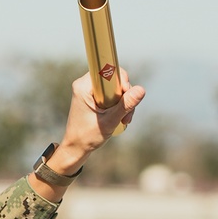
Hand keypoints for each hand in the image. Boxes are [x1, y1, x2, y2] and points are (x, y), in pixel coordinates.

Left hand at [32, 70, 145, 198]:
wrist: (76, 148)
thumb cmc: (87, 137)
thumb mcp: (110, 121)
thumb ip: (126, 105)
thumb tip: (141, 89)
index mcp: (84, 86)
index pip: (107, 70)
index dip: (121, 80)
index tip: (125, 94)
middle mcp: (85, 85)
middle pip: (114, 79)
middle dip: (125, 95)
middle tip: (126, 114)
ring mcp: (89, 91)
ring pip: (115, 88)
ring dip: (124, 103)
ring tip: (124, 120)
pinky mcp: (93, 98)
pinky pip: (112, 95)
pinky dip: (119, 105)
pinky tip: (121, 119)